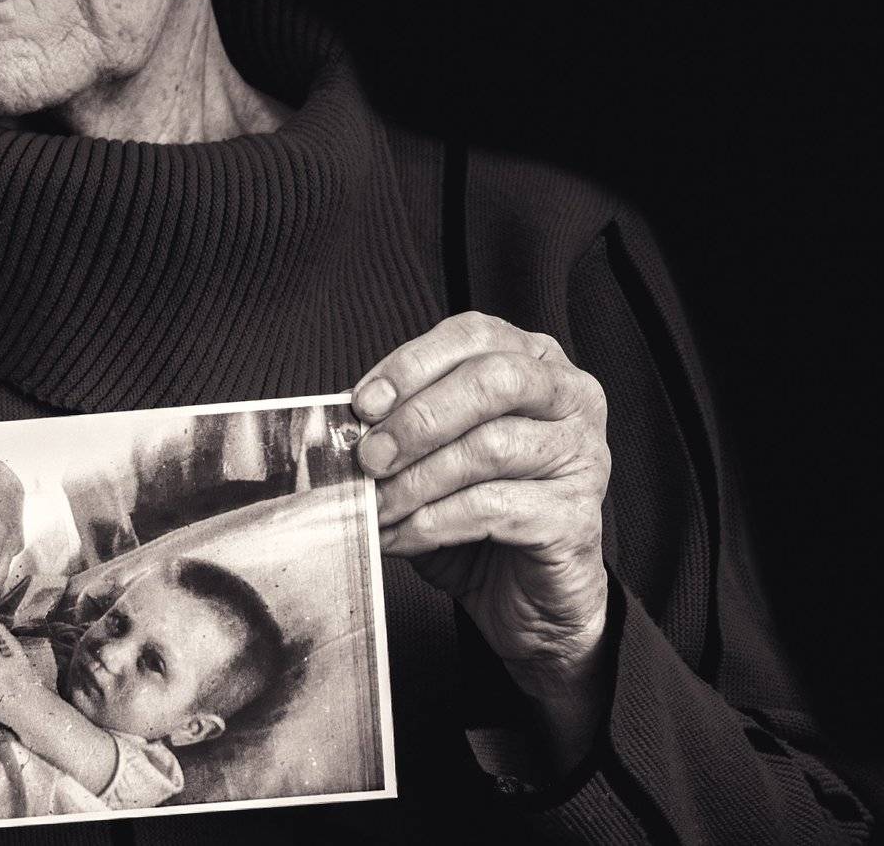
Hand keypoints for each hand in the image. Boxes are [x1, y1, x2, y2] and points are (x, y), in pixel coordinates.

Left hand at [352, 313, 611, 745]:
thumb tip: (350, 419)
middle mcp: (570, 397)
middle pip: (492, 382)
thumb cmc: (478, 511)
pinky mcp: (576, 516)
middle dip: (417, 419)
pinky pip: (493, 508)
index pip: (474, 336)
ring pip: (490, 447)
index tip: (364, 404)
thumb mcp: (435, 452)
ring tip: (377, 504)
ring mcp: (582, 456)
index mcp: (535, 361)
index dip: (412, 365)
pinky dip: (432, 522)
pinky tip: (401, 535)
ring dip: (417, 479)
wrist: (525, 597)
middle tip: (369, 456)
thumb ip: (404, 422)